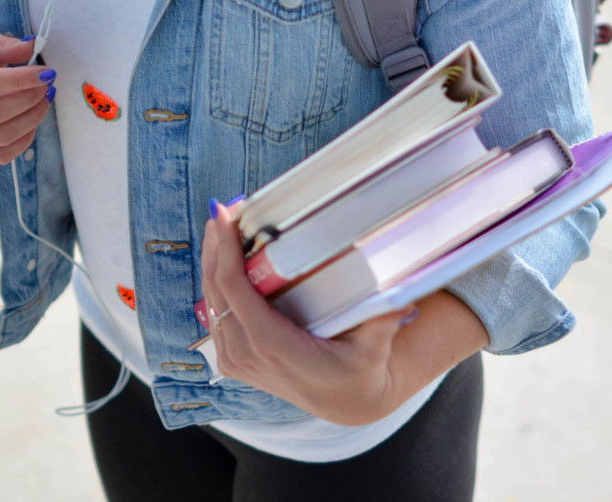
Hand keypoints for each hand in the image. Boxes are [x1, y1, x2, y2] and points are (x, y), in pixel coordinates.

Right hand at [0, 30, 55, 164]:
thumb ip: (5, 46)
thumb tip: (32, 47)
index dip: (20, 80)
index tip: (47, 73)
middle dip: (31, 100)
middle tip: (48, 86)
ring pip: (0, 137)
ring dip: (32, 119)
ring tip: (44, 100)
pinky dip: (24, 140)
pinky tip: (32, 121)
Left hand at [200, 200, 415, 425]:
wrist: (346, 403)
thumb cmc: (359, 371)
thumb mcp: (374, 349)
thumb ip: (382, 323)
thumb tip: (402, 299)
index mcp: (272, 346)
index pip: (234, 290)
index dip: (225, 250)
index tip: (225, 216)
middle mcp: (246, 354)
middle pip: (215, 290)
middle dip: (215, 246)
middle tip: (222, 209)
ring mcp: (236, 360)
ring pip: (210, 301)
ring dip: (212, 261)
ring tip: (220, 224)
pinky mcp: (234, 360)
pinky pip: (215, 315)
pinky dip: (215, 283)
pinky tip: (222, 258)